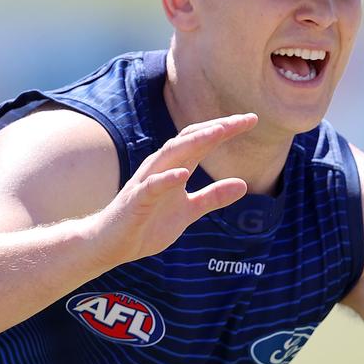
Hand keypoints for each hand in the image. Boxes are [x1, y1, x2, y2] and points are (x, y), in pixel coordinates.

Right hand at [88, 113, 256, 268]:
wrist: (111, 244)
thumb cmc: (147, 224)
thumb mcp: (189, 211)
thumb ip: (213, 197)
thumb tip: (243, 184)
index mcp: (175, 167)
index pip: (202, 140)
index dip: (226, 129)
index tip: (251, 119)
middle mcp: (161, 167)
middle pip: (190, 139)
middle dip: (216, 127)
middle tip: (244, 119)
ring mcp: (147, 182)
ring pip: (170, 155)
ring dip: (194, 142)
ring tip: (218, 133)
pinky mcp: (135, 201)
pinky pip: (151, 187)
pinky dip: (167, 179)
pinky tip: (182, 174)